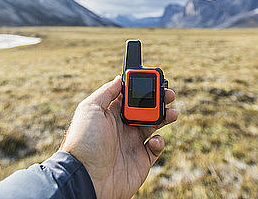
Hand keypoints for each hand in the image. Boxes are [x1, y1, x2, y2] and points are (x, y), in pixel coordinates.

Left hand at [60, 75, 177, 198]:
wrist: (86, 178)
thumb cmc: (85, 142)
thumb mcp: (90, 109)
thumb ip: (106, 92)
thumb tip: (119, 79)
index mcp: (110, 114)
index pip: (130, 96)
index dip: (142, 88)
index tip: (154, 81)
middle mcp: (122, 127)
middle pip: (145, 109)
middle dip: (159, 100)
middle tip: (169, 94)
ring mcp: (132, 143)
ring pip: (154, 125)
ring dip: (165, 117)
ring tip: (172, 113)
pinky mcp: (141, 160)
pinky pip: (156, 148)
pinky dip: (160, 142)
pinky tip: (154, 140)